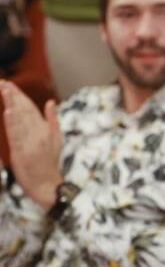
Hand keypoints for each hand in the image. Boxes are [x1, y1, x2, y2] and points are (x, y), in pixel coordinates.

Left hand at [0, 81, 61, 208]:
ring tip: (5, 91)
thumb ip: (53, 120)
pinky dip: (12, 123)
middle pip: (25, 111)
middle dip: (14, 96)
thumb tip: (51, 102)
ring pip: (20, 120)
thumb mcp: (57, 139)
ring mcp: (30, 143)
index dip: (20, 96)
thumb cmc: (49, 162)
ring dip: (12, 104)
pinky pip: (16, 135)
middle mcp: (39, 134)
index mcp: (46, 130)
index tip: (10, 85)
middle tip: (4, 83)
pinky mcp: (22, 152)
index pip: (31, 108)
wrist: (45, 183)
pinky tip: (8, 112)